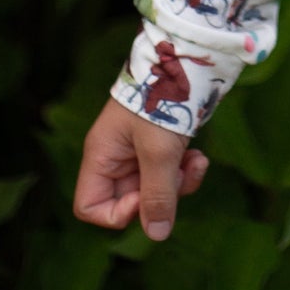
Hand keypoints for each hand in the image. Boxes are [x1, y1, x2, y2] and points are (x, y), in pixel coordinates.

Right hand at [73, 95, 209, 239]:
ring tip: (197, 163)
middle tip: (181, 176)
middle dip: (160, 196)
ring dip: (179, 183)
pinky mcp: (163, 142)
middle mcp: (116, 155)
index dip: (119, 212)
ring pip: (155, 188)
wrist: (189, 54)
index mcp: (102, 155)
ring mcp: (140, 149)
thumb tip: (157, 235)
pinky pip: (170, 172)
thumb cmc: (164, 96)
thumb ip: (158, 194)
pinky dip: (186, 170)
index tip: (145, 196)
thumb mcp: (159, 149)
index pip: (90, 207)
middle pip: (129, 200)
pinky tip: (199, 155)